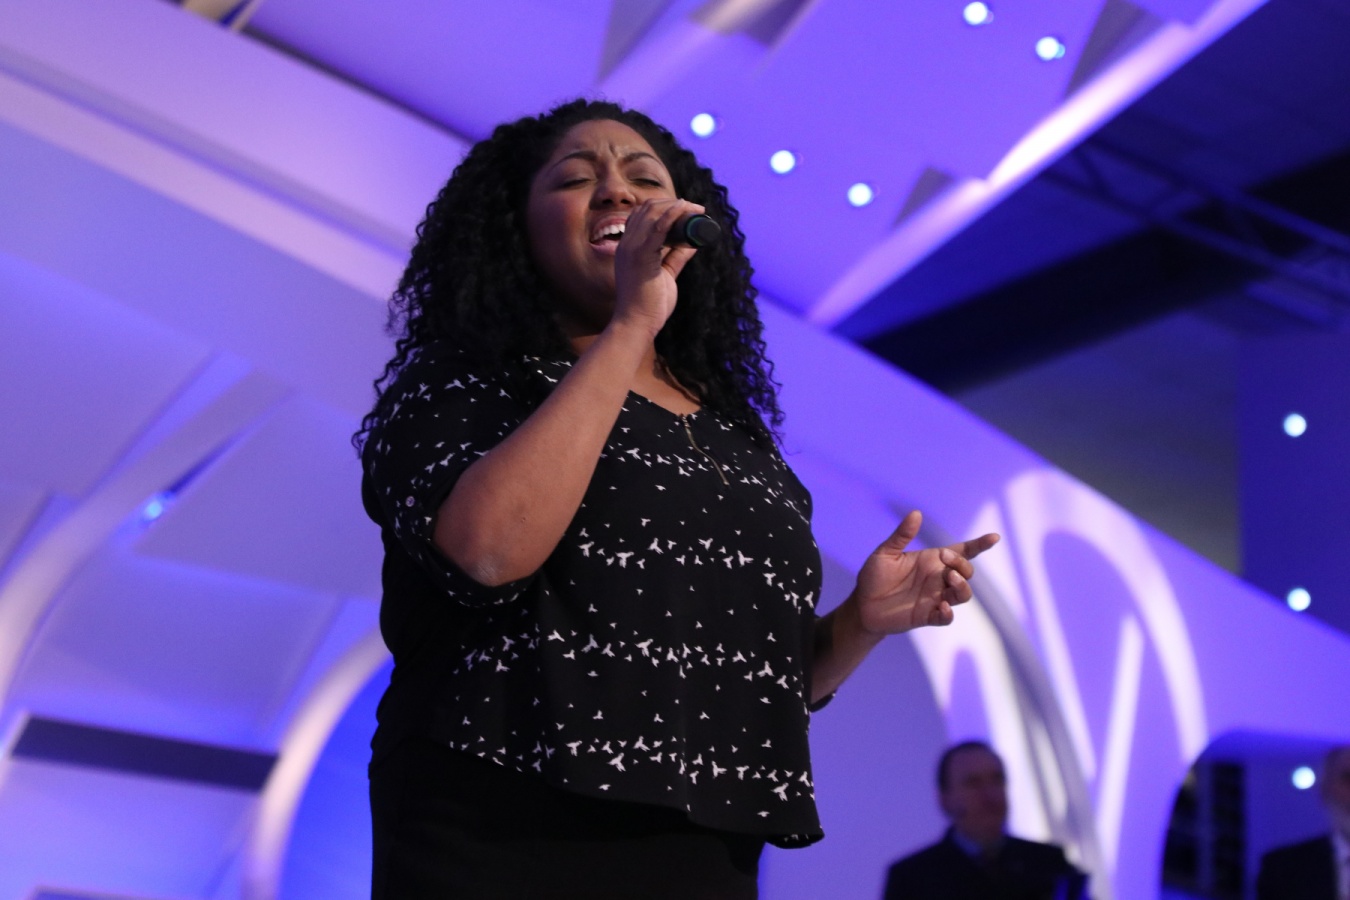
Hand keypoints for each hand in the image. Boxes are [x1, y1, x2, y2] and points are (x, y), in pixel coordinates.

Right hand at [611, 198, 704, 334]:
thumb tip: (692, 244)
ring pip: (653, 213)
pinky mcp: (641, 255)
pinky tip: (685, 209)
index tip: (686, 210)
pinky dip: (672, 214)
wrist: (636, 324)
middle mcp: (626, 243)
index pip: (642, 215)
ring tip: (697, 210)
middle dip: (674, 204)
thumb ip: (675, 258)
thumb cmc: (649, 305)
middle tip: (696, 209)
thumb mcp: (665, 275)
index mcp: (628, 247)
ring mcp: (631, 248)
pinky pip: (658, 226)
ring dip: (678, 206)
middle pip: (648, 209)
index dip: (664, 207)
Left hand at [851, 510, 998, 635]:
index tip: (994, 537)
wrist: (862, 605)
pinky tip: (941, 607)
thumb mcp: (885, 553)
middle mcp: (938, 578)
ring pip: (963, 594)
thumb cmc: (874, 576)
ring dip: (962, 586)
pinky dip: (948, 613)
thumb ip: (902, 535)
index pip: (963, 551)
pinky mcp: (928, 616)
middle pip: (967, 571)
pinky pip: (947, 617)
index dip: (980, 545)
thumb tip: (916, 513)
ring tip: (951, 579)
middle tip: (945, 559)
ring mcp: (935, 598)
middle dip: (962, 564)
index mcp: (932, 560)